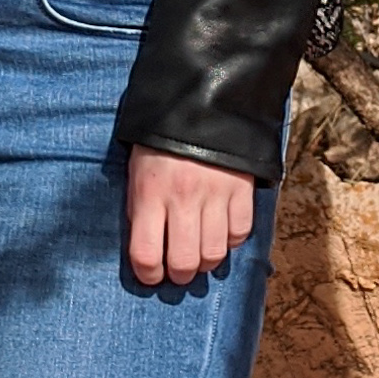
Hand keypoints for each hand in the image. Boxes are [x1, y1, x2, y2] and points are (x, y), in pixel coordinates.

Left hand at [126, 148, 254, 287]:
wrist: (199, 102)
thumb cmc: (160, 141)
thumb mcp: (137, 172)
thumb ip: (141, 210)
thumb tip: (148, 250)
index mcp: (150, 193)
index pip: (146, 254)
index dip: (147, 275)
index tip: (150, 275)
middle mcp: (183, 198)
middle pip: (184, 262)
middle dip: (179, 275)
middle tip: (178, 271)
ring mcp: (215, 194)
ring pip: (214, 254)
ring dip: (206, 263)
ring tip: (200, 256)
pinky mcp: (241, 189)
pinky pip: (240, 233)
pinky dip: (231, 240)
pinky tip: (221, 232)